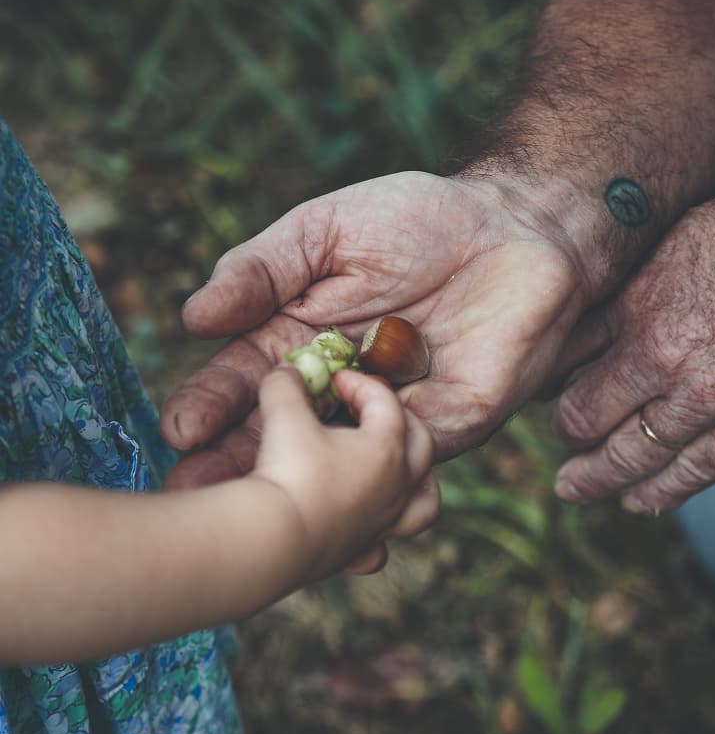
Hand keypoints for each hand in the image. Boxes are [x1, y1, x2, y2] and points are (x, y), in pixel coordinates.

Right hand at [161, 171, 586, 486]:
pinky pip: (403, 468)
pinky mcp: (445, 429)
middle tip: (194, 496)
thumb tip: (193, 317)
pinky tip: (338, 516)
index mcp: (299, 341)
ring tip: (254, 516)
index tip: (179, 430)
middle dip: (237, 466)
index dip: (212, 406)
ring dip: (295, 490)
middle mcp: (338, 389)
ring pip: (335, 463)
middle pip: (281, 435)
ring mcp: (390, 416)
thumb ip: (263, 270)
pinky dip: (371, 494)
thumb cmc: (416, 217)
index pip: (245, 383)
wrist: (516, 225)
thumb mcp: (324, 232)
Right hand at [255, 367, 437, 576]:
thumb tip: (287, 370)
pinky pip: (384, 546)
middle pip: (421, 444)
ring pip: (425, 500)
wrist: (275, 541)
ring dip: (417, 482)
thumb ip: (286, 386)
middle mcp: (398, 485)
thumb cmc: (289, 472)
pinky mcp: (362, 550)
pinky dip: (381, 537)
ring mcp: (386, 521)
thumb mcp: (284, 416)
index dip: (360, 384)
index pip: (386, 402)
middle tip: (367, 414)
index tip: (334, 380)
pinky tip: (364, 527)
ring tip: (398, 472)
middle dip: (399, 421)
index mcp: (388, 447)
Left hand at [552, 182, 714, 512]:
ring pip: (649, 461)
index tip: (561, 423)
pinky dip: (667, 491)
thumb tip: (554, 360)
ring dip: (611, 482)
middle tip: (565, 480)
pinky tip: (641, 501)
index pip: (581, 408)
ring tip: (587, 492)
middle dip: (582, 464)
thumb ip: (604, 318)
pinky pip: (702, 470)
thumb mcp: (652, 266)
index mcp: (646, 336)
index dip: (564, 423)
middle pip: (609, 442)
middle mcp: (677, 377)